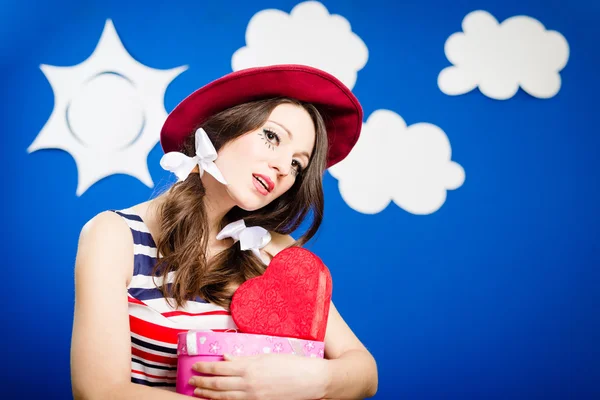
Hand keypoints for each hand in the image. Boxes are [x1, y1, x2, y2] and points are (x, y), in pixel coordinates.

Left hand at [189, 353, 328, 399]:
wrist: (312, 381)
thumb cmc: (292, 365)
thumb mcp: (267, 356)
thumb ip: (244, 359)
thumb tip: (225, 358)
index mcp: (250, 368)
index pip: (220, 369)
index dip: (205, 368)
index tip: (195, 366)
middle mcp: (249, 384)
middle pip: (218, 385)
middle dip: (202, 383)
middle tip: (191, 381)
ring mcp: (254, 397)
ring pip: (225, 398)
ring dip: (209, 395)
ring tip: (198, 392)